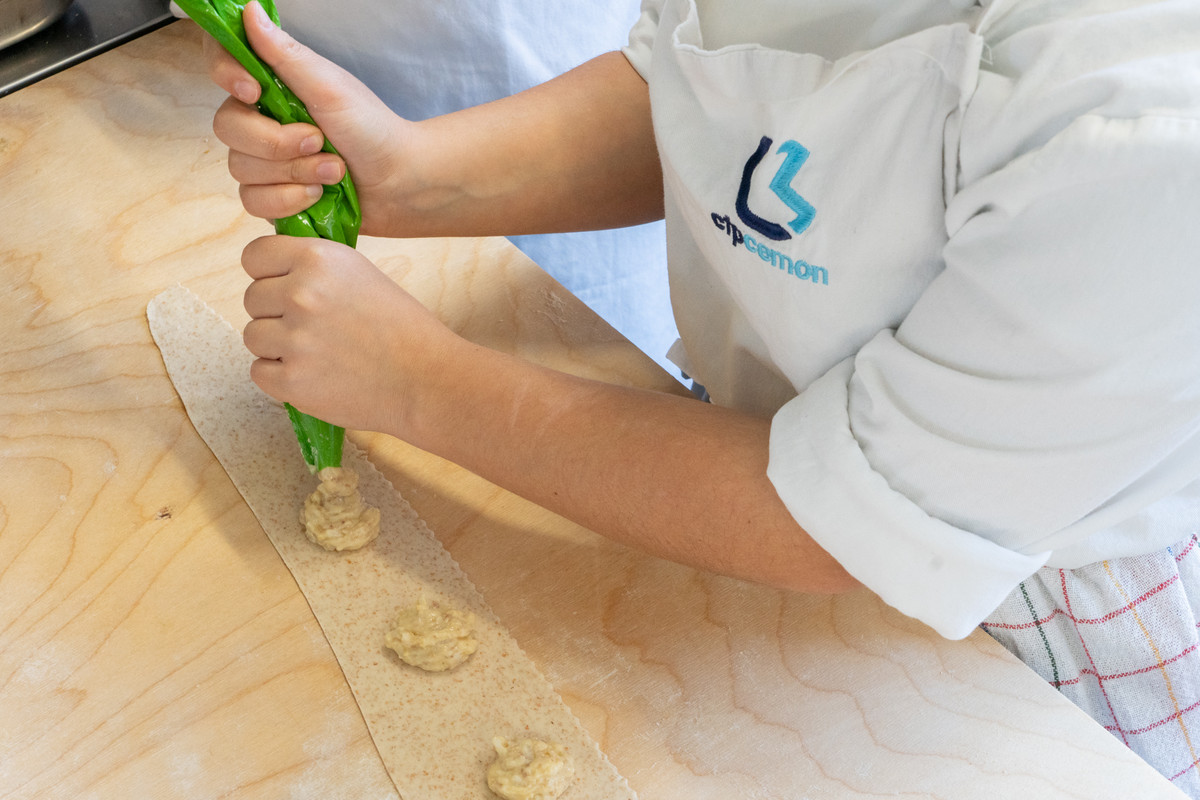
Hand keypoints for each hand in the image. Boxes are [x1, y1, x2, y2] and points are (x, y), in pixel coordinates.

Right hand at [203, 1, 407, 234]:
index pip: (222, 67)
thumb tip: (250, 10)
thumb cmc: (371, 128)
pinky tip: (319, 195)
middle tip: (320, 142)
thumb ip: (285, 54)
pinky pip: (254, 201)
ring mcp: (265, 162)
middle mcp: (262, 121)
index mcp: (273, 86)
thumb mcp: (329, 86)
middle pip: (228, 127)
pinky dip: (289, 200)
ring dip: (294, 172)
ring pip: (241, 169)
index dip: (227, 75)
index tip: (253, 90)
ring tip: (334, 171)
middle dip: (277, 142)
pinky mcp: (274, 197)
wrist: (399, 182)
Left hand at [239, 235, 457, 436]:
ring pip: (253, 336)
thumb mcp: (360, 274)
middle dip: (276, 313)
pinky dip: (281, 377)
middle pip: (252, 299)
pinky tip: (316, 375)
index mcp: (318, 259)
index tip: (284, 287)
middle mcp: (301, 294)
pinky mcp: (291, 381)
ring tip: (318, 353)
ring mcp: (294, 340)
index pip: (254, 255)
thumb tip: (273, 271)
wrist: (427, 379)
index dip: (268, 273)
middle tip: (315, 328)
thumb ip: (314, 269)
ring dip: (277, 346)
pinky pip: (260, 372)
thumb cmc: (401, 327)